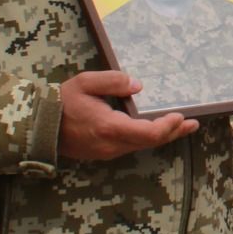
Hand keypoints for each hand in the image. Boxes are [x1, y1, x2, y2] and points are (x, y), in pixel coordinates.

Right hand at [56, 70, 197, 160]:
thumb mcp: (85, 82)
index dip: (168, 127)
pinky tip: (155, 130)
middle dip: (172, 132)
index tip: (181, 116)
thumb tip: (137, 86)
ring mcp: (108, 151)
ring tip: (182, 126)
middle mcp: (112, 145)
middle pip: (150, 142)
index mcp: (109, 127)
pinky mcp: (105, 152)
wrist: (39, 127)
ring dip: (162, 135)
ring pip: (142, 145)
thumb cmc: (61, 102)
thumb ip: (112, 81)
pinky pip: (132, 146)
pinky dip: (148, 138)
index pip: (148, 134)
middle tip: (193, 123)